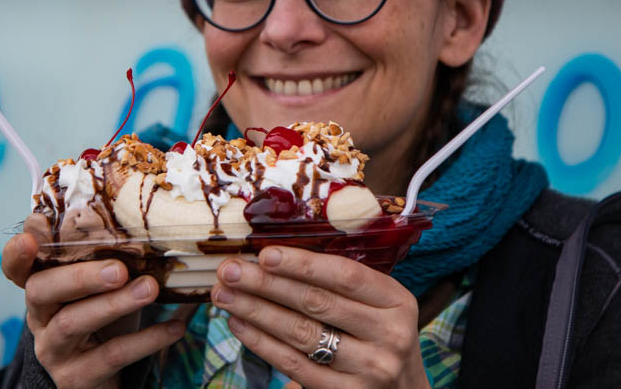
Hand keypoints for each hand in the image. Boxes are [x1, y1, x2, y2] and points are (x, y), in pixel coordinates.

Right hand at [1, 233, 183, 388]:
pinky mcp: (77, 377)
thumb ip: (105, 258)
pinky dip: (146, 339)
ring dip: (114, 304)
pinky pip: (111, 355)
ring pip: (72, 323)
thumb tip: (147, 225)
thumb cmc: (101, 316)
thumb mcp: (98, 287)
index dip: (16, 255)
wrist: (100, 375)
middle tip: (118, 269)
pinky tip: (173, 327)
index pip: (16, 269)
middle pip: (42, 291)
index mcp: (42, 289)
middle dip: (80, 277)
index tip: (29, 238)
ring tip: (150, 289)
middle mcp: (40, 318)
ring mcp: (54, 350)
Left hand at [210, 246, 429, 388]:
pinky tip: (239, 323)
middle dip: (266, 283)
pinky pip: (293, 364)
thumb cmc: (377, 334)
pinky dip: (261, 342)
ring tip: (224, 294)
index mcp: (396, 301)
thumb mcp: (378, 305)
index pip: (345, 276)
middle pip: (317, 303)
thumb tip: (274, 257)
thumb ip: (339, 284)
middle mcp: (389, 335)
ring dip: (255, 310)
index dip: (303, 264)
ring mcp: (369, 368)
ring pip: (300, 334)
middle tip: (229, 270)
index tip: (265, 253)